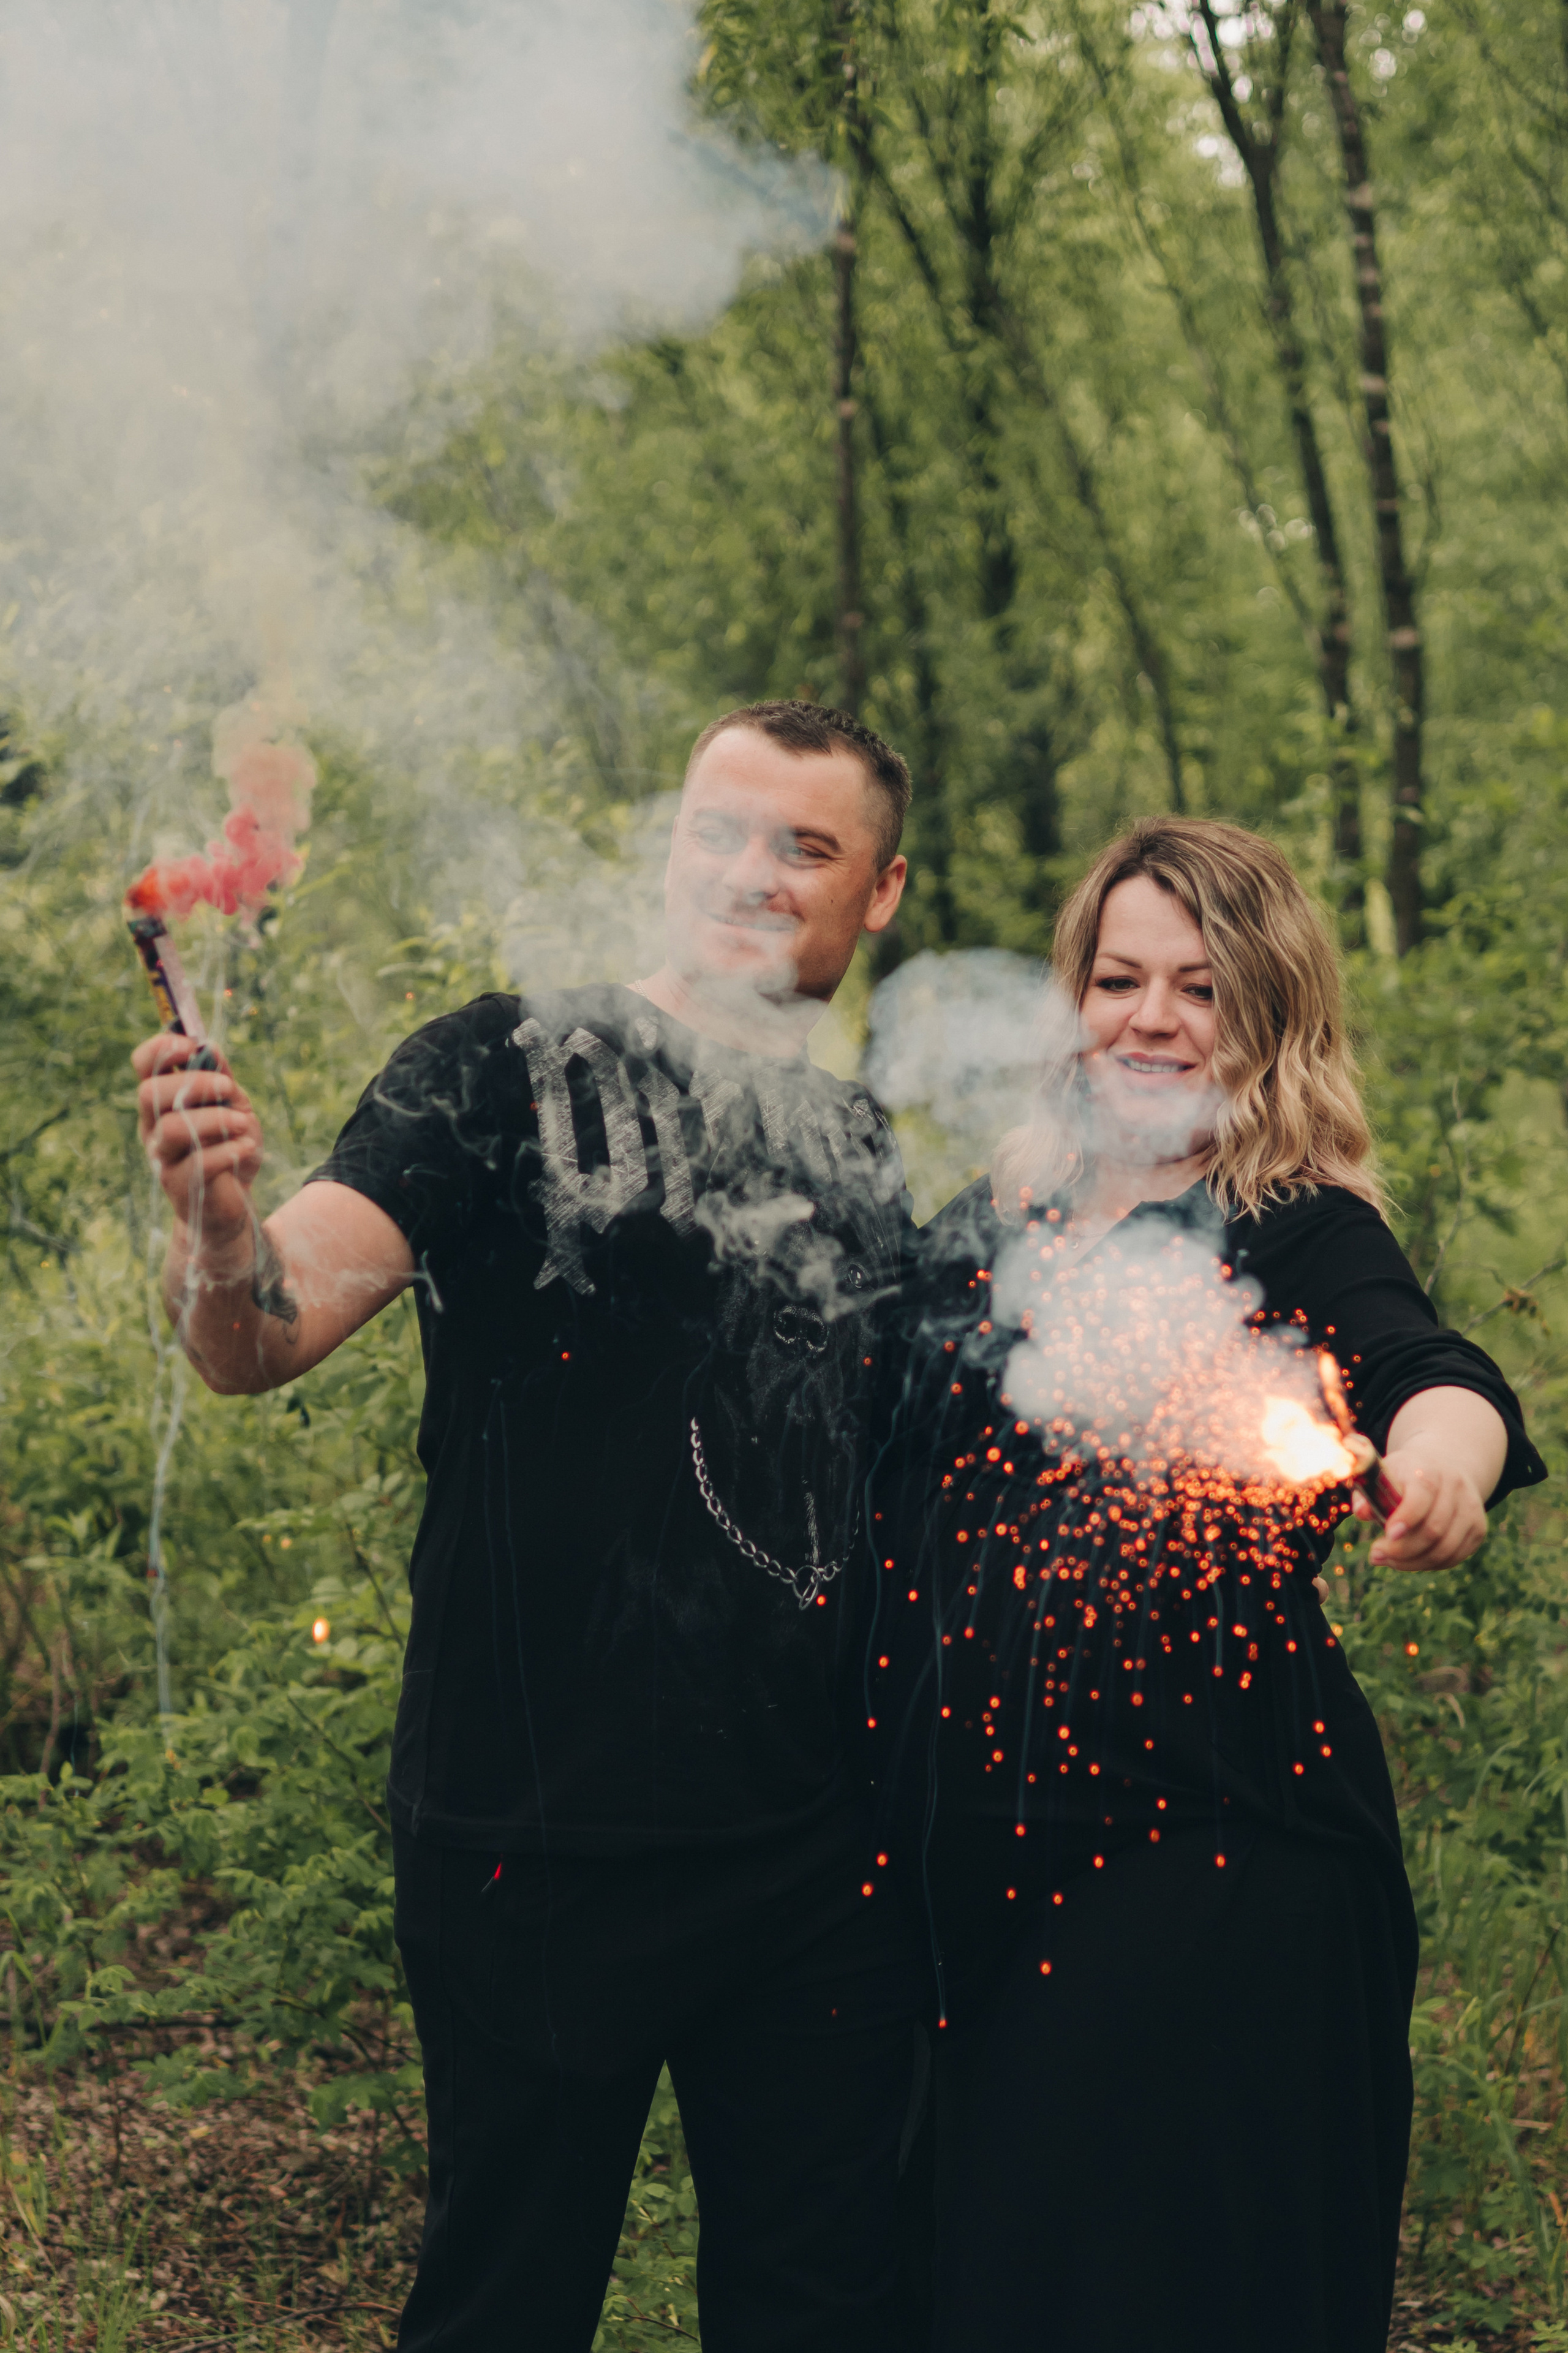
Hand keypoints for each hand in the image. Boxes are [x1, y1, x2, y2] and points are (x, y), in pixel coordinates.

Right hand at [132, 1031, 262, 1248]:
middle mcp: (153, 1126)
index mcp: (162, 1100)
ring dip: (214, 1119)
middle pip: (150, 1093)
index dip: (161, 1049)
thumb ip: (221, 1077)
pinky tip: (247, 1147)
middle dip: (195, 1083)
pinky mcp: (180, 1185)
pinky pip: (198, 1163)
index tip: (192, 1046)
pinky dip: (228, 1150)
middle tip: (228, 1087)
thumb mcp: (233, 1105)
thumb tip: (209, 1045)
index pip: (143, 1064)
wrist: (234, 1200)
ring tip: (243, 1123)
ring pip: (172, 1128)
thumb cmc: (230, 1145)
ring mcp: (162, 1157)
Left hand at [1358, 1453, 1487, 1571]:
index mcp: (1428, 1469)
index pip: (1422, 1495)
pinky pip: (1454, 1557)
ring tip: (1388, 1560)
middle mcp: (1456, 1487)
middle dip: (1401, 1549)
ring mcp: (1471, 1509)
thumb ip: (1368, 1494)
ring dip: (1413, 1562)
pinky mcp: (1478, 1529)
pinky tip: (1409, 1560)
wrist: (1444, 1468)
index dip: (1406, 1518)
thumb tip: (1362, 1513)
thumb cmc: (1404, 1476)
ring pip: (1445, 1549)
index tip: (1387, 1535)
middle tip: (1375, 1554)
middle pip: (1433, 1529)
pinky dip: (1429, 1564)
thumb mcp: (1383, 1475)